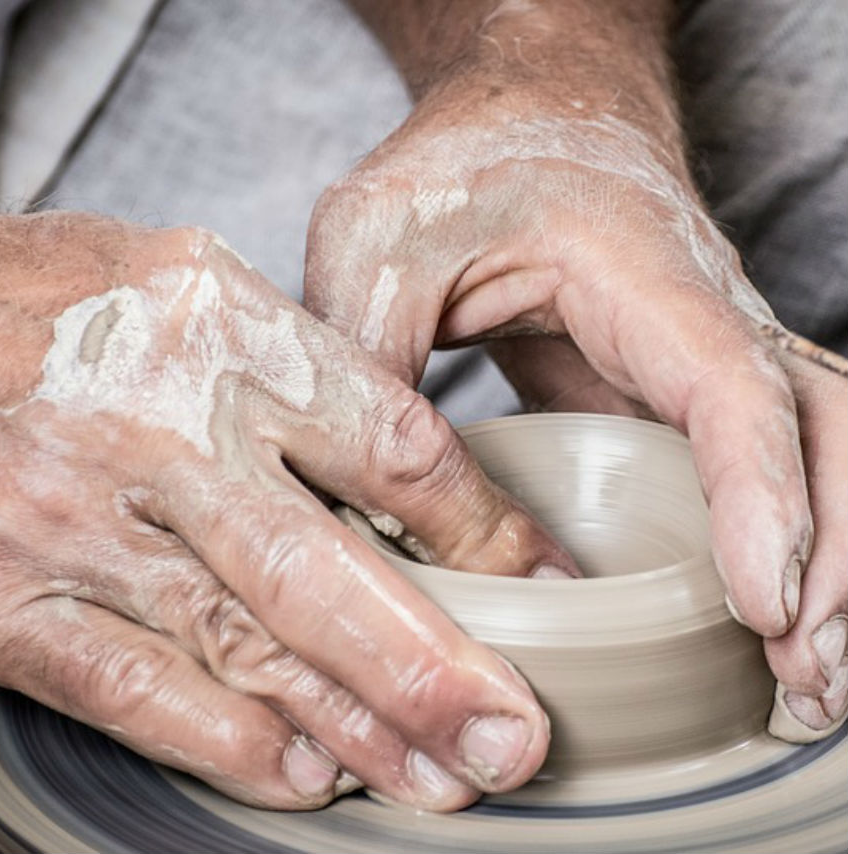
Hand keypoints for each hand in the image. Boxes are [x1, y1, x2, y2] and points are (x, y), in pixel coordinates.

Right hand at [0, 177, 576, 810]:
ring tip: (433, 776)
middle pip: (326, 568)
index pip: (389, 440)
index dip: (480, 528)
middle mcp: (152, 425)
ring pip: (245, 645)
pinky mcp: (1, 604)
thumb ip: (275, 366)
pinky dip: (229, 741)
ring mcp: (73, 521)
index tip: (537, 583)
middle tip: (514, 737)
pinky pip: (137, 688)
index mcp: (212, 325)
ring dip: (351, 725)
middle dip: (436, 666)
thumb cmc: (9, 302)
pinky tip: (301, 773)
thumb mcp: (164, 279)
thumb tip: (388, 463)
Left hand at [306, 3, 846, 739]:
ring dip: (831, 569)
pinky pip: (761, 471)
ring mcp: (705, 361)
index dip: (761, 496)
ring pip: (818, 454)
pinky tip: (761, 635)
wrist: (525, 115)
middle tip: (811, 682)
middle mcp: (705, 317)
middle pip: (824, 431)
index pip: (732, 384)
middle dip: (838, 559)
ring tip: (810, 689)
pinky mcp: (681, 399)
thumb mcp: (377, 241)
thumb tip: (362, 504)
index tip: (767, 604)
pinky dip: (782, 551)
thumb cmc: (457, 167)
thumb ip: (369, 357)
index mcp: (640, 272)